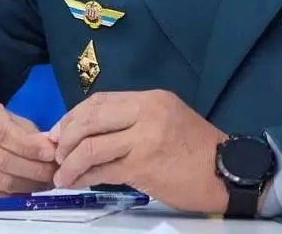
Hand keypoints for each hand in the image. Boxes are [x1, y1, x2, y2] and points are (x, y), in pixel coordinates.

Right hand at [0, 95, 57, 202]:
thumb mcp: (7, 117)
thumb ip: (28, 132)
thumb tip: (50, 148)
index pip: (0, 133)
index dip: (28, 146)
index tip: (51, 153)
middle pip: (0, 160)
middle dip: (33, 168)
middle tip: (54, 171)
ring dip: (27, 184)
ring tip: (46, 182)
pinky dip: (13, 196)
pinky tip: (28, 191)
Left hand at [49, 89, 228, 213]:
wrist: (225, 172)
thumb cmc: (196, 150)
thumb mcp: (166, 120)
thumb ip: (132, 122)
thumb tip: (89, 133)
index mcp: (150, 99)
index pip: (99, 101)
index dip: (72, 116)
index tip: (58, 132)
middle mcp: (146, 112)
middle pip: (90, 118)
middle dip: (65, 137)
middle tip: (55, 153)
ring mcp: (144, 138)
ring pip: (91, 146)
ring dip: (69, 162)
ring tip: (61, 175)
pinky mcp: (143, 166)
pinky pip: (102, 169)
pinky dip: (83, 177)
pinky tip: (76, 182)